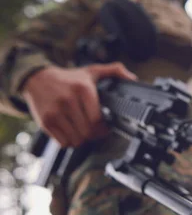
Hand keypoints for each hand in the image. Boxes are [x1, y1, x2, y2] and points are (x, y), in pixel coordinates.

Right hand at [22, 62, 136, 147]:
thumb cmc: (68, 78)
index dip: (104, 128)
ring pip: (76, 139)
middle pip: (88, 131)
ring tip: (82, 130)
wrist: (36, 79)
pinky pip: (63, 143)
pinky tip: (70, 131)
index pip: (97, 119)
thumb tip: (132, 78)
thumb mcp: (91, 71)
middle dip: (94, 135)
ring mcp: (55, 112)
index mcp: (82, 89)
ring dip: (82, 139)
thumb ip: (114, 71)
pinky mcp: (45, 122)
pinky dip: (69, 141)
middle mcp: (68, 100)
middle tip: (94, 130)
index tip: (105, 127)